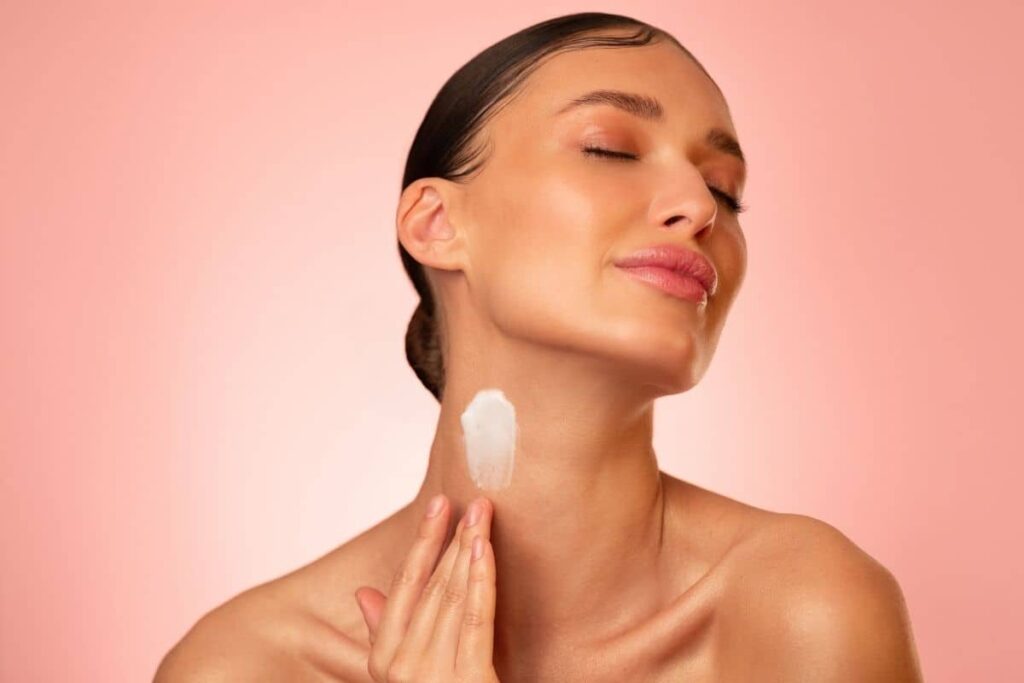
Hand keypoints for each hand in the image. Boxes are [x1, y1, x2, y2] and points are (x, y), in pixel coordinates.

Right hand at [355, 495, 499, 681]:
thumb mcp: (407, 674)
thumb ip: (387, 635)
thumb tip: (363, 594)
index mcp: (384, 662)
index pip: (404, 587)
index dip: (422, 544)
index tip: (437, 506)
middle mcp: (402, 668)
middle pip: (432, 587)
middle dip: (453, 539)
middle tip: (474, 500)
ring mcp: (432, 677)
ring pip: (453, 597)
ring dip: (469, 549)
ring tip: (483, 514)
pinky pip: (475, 620)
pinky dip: (481, 580)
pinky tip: (485, 550)